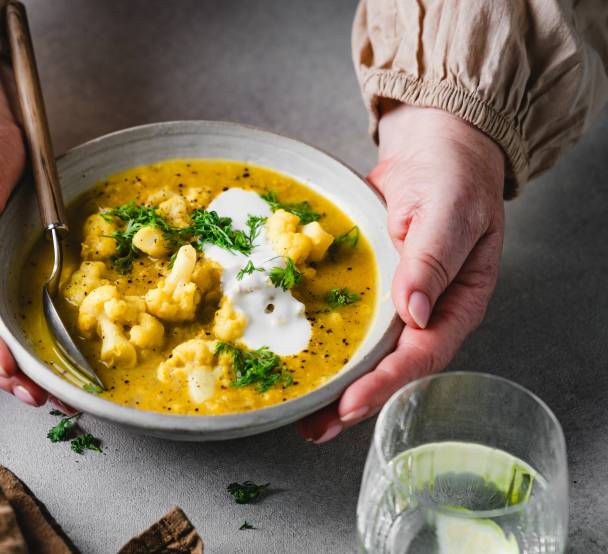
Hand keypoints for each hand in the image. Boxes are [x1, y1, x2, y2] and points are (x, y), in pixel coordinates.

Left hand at [298, 103, 505, 441]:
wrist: (433, 148)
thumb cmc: (453, 175)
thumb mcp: (451, 210)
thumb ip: (432, 259)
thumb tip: (414, 312)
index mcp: (457, 302)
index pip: (422, 354)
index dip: (385, 382)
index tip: (350, 404)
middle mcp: (426, 312)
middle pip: (390, 367)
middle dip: (353, 400)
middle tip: (314, 427)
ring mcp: (396, 302)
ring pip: (366, 352)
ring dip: (335, 383)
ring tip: (301, 416)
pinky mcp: (371, 288)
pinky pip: (349, 321)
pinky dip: (325, 341)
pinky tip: (298, 358)